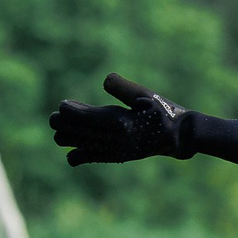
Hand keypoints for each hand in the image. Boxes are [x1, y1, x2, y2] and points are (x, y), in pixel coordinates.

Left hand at [50, 73, 189, 165]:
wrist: (176, 138)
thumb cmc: (163, 112)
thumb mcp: (146, 95)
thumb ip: (124, 88)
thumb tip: (106, 80)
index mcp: (117, 122)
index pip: (76, 116)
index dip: (67, 108)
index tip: (68, 103)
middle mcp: (110, 139)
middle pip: (67, 131)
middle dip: (61, 120)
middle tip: (68, 111)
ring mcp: (109, 150)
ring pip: (70, 144)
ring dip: (65, 133)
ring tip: (73, 123)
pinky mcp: (111, 157)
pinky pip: (81, 158)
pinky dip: (74, 150)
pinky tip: (80, 140)